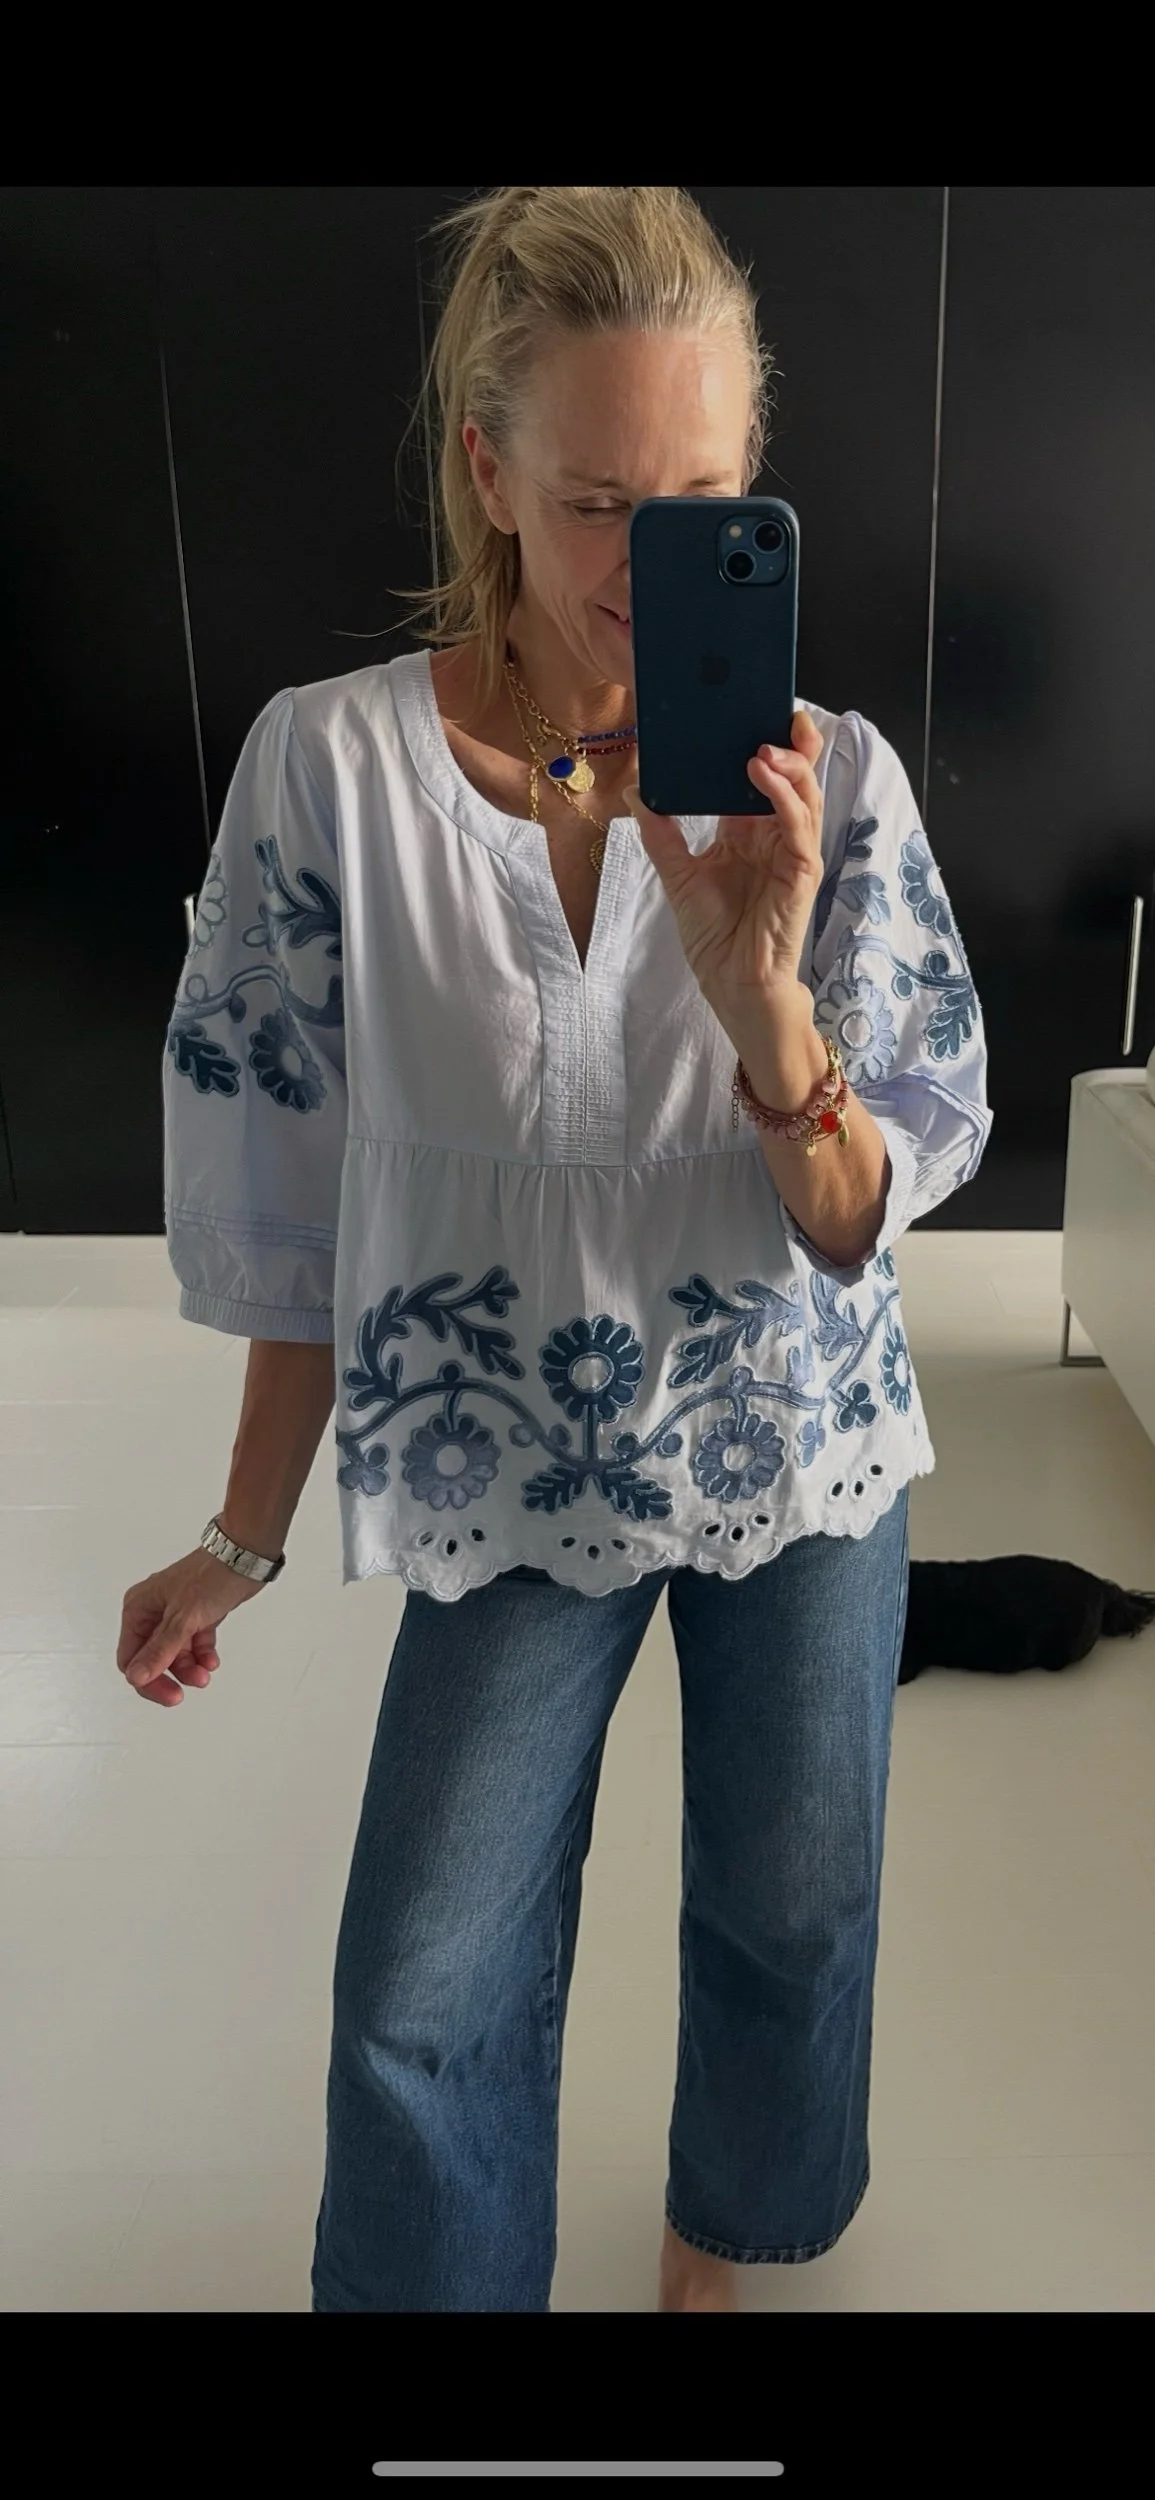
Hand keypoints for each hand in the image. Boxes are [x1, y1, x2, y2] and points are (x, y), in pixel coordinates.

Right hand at [116, 1549, 260, 1707]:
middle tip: (183, 1692)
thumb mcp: (182, 1620)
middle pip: (152, 1659)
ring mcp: (175, 1614)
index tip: (168, 1694)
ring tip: (205, 1672)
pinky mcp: (197, 1616)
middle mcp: (153, 1612)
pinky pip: (193, 1645)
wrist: (244, 1557)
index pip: (131, 1658)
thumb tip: (136, 1677)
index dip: (147, 1680)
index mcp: (138, 1609)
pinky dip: (202, 1656)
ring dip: (189, 1668)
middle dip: (170, 1675)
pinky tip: (211, 1661)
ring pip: (174, 1655)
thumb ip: (159, 1651)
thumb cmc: (211, 1576)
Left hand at [628, 711, 824, 1019]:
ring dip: (789, 765)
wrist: (732, 985)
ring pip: (805, 795)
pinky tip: (765, 776)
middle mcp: (775, 837)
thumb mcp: (678, 875)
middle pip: (794, 777)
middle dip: (791, 742)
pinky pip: (799, 828)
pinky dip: (785, 799)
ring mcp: (793, 853)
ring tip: (763, 743)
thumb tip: (637, 792)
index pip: (761, 778)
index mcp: (750, 833)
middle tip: (775, 708)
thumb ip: (663, 834)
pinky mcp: (802, 874)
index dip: (760, 743)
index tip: (746, 710)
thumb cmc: (715, 936)